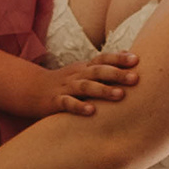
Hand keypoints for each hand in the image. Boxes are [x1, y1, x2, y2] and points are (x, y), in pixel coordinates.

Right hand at [2, 50, 137, 121]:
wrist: (32, 91)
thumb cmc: (66, 83)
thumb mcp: (85, 71)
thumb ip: (106, 66)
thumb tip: (131, 56)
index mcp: (85, 68)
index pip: (103, 59)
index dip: (119, 58)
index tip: (137, 59)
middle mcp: (77, 75)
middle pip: (98, 71)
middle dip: (117, 74)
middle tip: (136, 78)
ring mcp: (66, 88)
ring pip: (86, 87)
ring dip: (103, 90)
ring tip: (120, 95)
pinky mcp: (55, 102)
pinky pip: (68, 103)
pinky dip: (79, 106)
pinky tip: (91, 111)